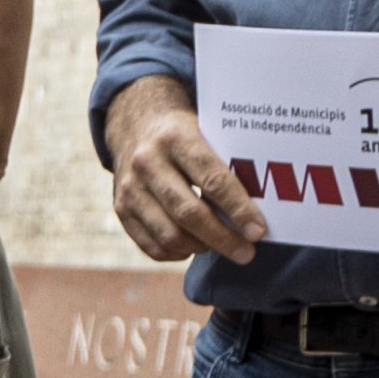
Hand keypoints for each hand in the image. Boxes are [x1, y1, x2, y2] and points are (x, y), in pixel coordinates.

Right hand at [102, 75, 263, 261]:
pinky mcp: (120, 208)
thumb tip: (255, 213)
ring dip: (200, 247)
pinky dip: (177, 253)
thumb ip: (226, 166)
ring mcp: (129, 187)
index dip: (238, 209)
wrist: (135, 124)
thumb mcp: (204, 133)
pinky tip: (194, 245)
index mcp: (176, 138)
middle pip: (189, 213)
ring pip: (169, 235)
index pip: (212, 180)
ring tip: (219, 245)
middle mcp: (147, 162)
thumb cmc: (183, 134)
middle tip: (247, 253)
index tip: (258, 231)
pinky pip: (151, 245)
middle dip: (223, 238)